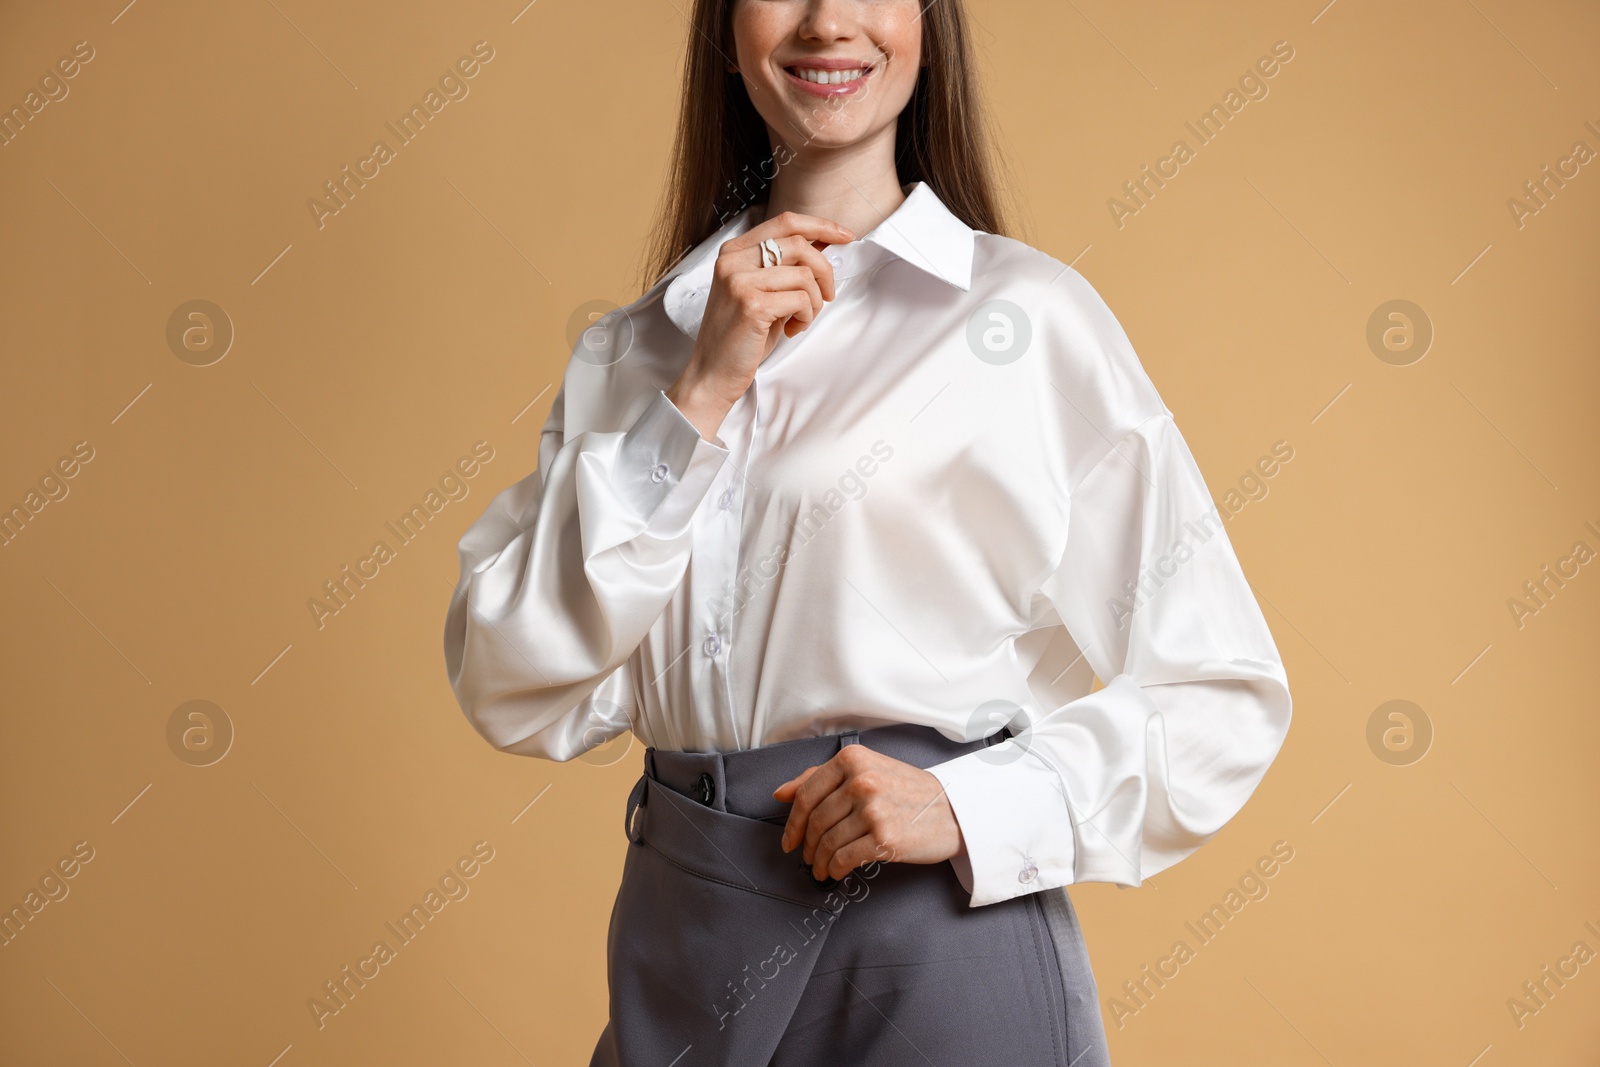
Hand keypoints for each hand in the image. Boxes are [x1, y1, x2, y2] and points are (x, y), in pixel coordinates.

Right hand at [666, 211, 854, 440]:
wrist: (712, 374)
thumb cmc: (739, 336)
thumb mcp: (761, 292)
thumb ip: (784, 268)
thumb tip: (824, 247)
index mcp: (734, 252)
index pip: (785, 222)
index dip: (821, 226)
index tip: (844, 236)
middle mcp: (733, 261)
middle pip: (800, 243)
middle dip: (825, 270)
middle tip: (826, 295)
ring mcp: (740, 281)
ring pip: (804, 274)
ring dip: (814, 301)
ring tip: (801, 319)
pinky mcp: (752, 305)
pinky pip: (801, 299)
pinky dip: (806, 316)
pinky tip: (793, 329)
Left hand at [771, 743, 966, 880]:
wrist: (952, 811)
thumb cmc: (907, 791)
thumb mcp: (867, 770)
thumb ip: (821, 778)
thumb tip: (781, 793)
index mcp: (853, 759)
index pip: (807, 794)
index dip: (792, 822)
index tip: (789, 840)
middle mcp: (862, 781)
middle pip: (815, 821)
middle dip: (806, 846)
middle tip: (808, 857)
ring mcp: (873, 810)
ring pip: (827, 842)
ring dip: (819, 862)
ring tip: (820, 869)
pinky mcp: (884, 838)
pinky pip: (844, 858)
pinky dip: (834, 869)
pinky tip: (835, 872)